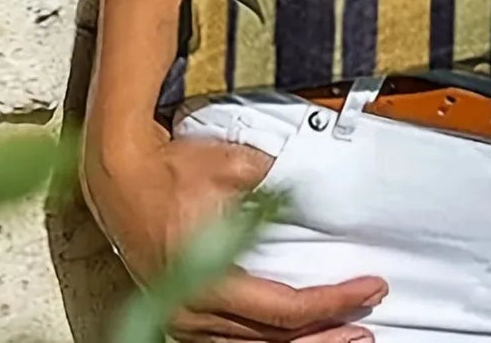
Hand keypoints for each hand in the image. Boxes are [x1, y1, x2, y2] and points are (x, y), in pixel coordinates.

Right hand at [80, 116, 387, 341]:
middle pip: (273, 341)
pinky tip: (289, 337)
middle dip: (326, 333)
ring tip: (340, 335)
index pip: (287, 309)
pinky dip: (264, 342)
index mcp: (210, 281)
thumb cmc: (170, 170)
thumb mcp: (235, 165)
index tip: (371, 288)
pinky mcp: (178, 312)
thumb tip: (319, 191)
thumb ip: (280, 181)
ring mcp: (182, 316)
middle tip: (366, 326)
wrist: (119, 175)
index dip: (335, 302)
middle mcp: (194, 310)